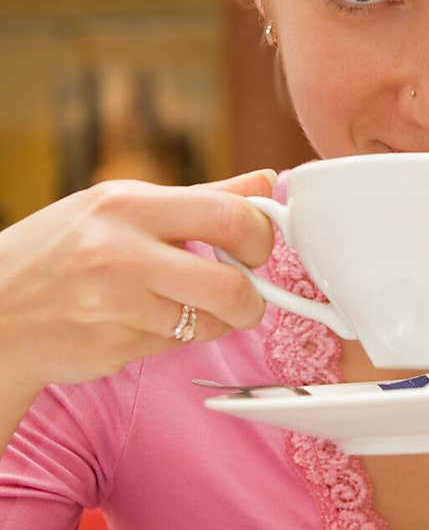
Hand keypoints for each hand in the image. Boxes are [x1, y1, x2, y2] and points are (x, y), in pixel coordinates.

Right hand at [0, 169, 277, 392]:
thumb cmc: (60, 250)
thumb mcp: (120, 205)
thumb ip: (200, 197)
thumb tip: (267, 181)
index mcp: (127, 204)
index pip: (229, 215)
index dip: (260, 236)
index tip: (255, 248)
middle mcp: (121, 253)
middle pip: (231, 285)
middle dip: (252, 299)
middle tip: (245, 296)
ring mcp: (115, 306)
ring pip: (208, 324)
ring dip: (212, 322)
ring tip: (184, 306)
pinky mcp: (113, 348)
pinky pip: (175, 347)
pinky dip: (174, 338)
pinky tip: (143, 322)